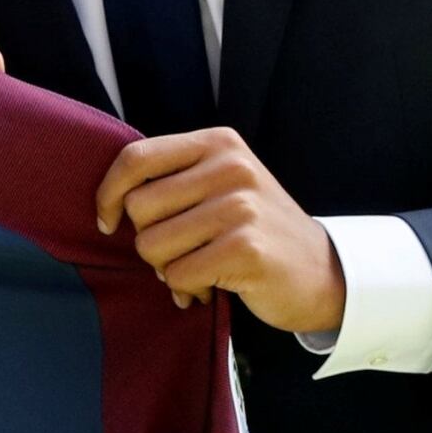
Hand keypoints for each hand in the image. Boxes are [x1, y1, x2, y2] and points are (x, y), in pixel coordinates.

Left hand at [95, 127, 344, 336]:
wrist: (323, 271)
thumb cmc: (257, 230)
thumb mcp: (222, 184)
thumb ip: (173, 180)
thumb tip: (109, 201)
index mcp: (218, 143)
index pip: (136, 158)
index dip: (108, 193)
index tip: (107, 221)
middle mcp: (230, 167)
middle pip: (138, 209)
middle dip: (149, 241)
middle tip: (182, 252)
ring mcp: (240, 207)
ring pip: (153, 245)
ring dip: (168, 269)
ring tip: (202, 267)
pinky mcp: (245, 249)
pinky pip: (178, 275)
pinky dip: (187, 289)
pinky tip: (212, 286)